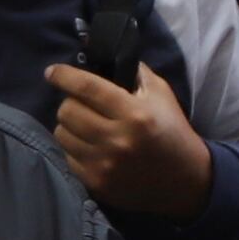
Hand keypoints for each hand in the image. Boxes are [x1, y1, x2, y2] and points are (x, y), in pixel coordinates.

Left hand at [40, 58, 212, 221]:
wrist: (186, 180)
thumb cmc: (171, 130)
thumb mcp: (161, 94)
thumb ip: (133, 72)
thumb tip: (101, 56)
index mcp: (135, 114)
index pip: (87, 88)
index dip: (64, 76)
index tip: (52, 72)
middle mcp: (117, 140)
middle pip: (67, 111)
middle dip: (71, 102)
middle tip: (82, 104)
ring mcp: (105, 164)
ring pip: (61, 134)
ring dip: (70, 126)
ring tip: (86, 126)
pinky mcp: (97, 183)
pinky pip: (67, 157)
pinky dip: (74, 148)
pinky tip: (90, 146)